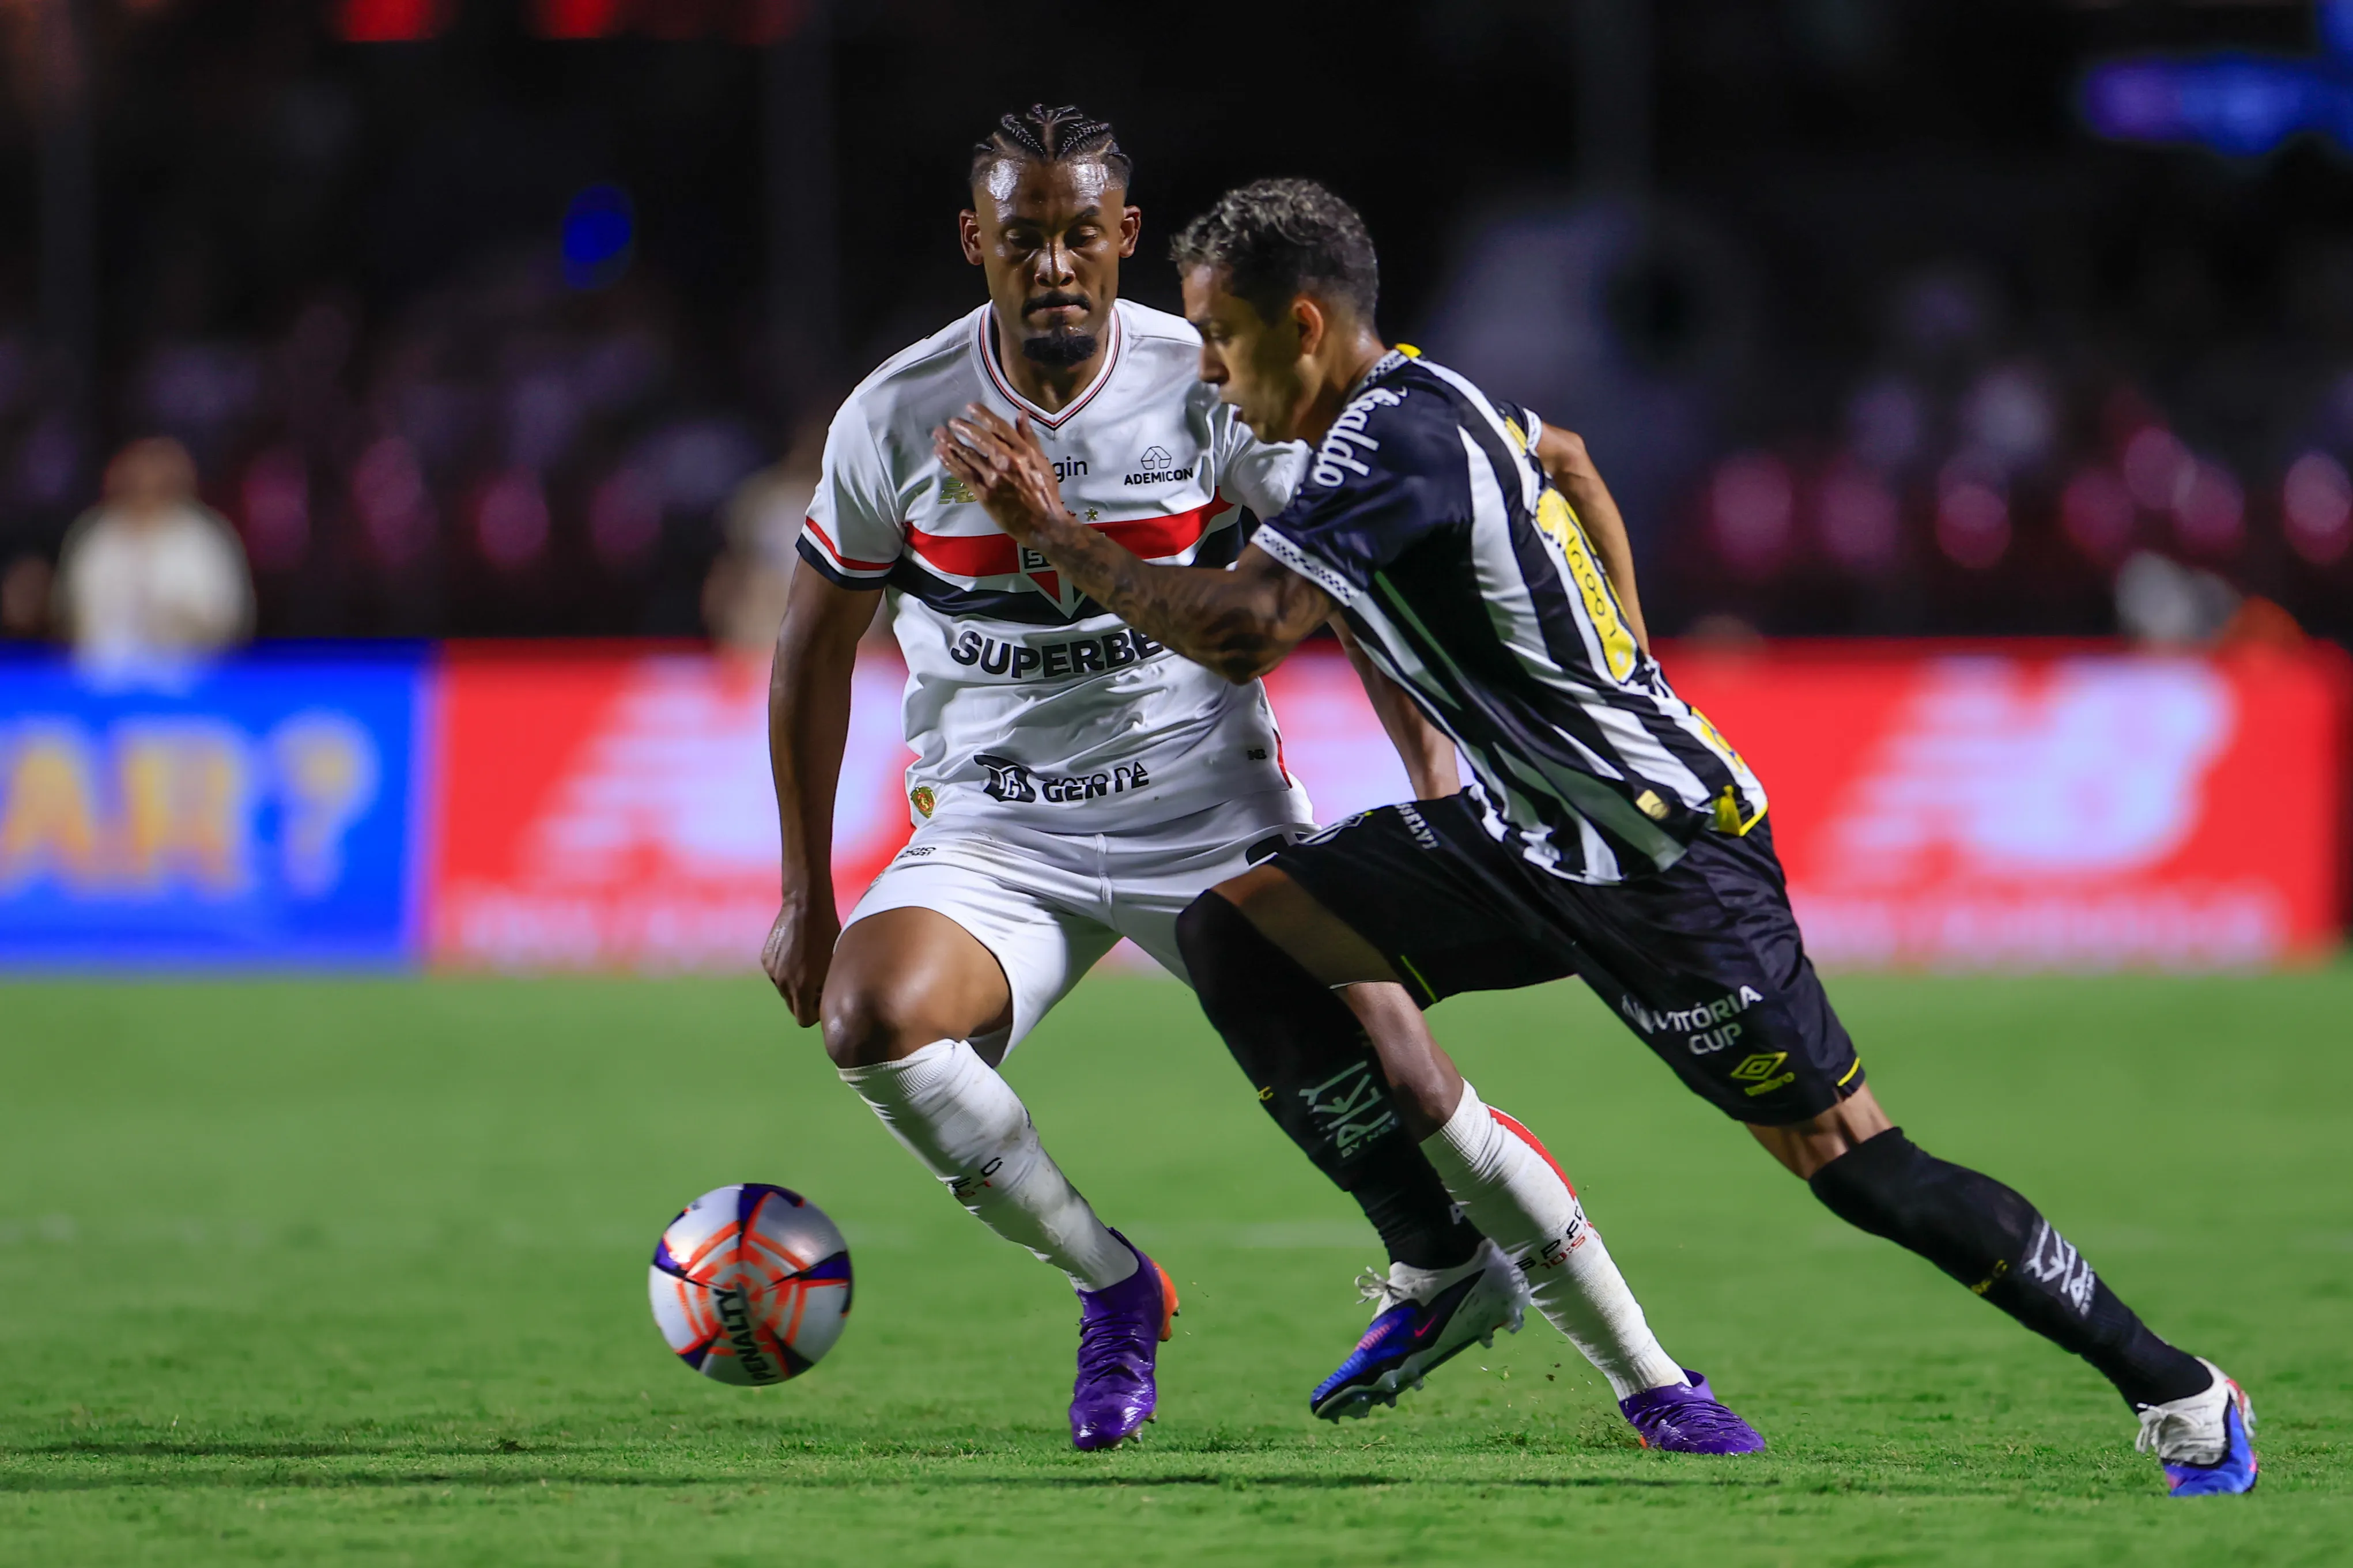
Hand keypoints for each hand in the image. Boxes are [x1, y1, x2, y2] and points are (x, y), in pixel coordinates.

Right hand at [762, 894, 840, 1027]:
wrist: (806, 906)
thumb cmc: (829, 934)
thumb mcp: (834, 964)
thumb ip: (828, 988)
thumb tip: (828, 1003)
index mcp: (802, 987)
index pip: (804, 1020)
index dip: (815, 1013)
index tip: (823, 998)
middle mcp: (784, 983)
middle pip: (793, 1007)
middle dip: (805, 1000)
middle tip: (817, 982)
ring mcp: (772, 971)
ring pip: (784, 990)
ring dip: (795, 984)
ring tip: (808, 964)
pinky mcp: (766, 959)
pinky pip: (777, 975)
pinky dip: (786, 971)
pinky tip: (796, 953)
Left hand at [933, 405, 1066, 545]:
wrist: (1043, 525)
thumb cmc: (1045, 493)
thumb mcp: (1042, 461)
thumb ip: (1029, 437)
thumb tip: (1021, 413)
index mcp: (1023, 452)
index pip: (1000, 428)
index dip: (983, 415)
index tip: (970, 407)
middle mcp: (1006, 461)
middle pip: (981, 439)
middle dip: (964, 428)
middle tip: (952, 421)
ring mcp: (993, 477)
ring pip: (968, 456)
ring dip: (950, 443)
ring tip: (938, 434)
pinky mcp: (984, 493)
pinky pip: (963, 474)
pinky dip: (950, 462)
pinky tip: (940, 453)